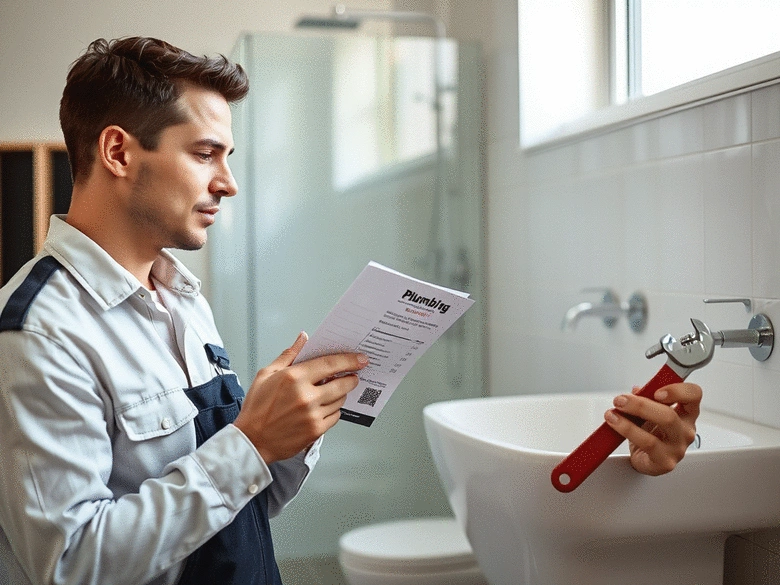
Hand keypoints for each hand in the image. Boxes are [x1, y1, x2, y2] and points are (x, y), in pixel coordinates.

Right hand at [234, 332, 367, 463]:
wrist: (252, 440)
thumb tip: (303, 338)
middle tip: (353, 375)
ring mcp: (312, 414)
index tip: (360, 359)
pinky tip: (324, 407)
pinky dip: (333, 410)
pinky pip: (335, 416)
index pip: (330, 364)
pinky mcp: (316, 430)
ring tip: (333, 391)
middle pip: (342, 383)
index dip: (349, 360)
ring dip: (341, 394)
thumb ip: (289, 355)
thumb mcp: (267, 374)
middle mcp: (306, 396)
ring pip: (340, 400)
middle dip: (351, 378)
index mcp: (293, 378)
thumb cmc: (256, 408)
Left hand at [604, 382, 701, 475]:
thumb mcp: (649, 411)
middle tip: (621, 400)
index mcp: (686, 413)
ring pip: (658, 429)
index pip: (694, 394)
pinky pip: (647, 443)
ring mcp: (678, 447)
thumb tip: (637, 390)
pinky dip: (627, 431)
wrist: (646, 460)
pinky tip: (615, 425)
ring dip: (630, 419)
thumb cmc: (651, 434)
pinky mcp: (665, 462)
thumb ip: (645, 397)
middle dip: (640, 405)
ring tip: (612, 414)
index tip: (656, 390)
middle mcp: (686, 430)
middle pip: (669, 414)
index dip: (677, 390)